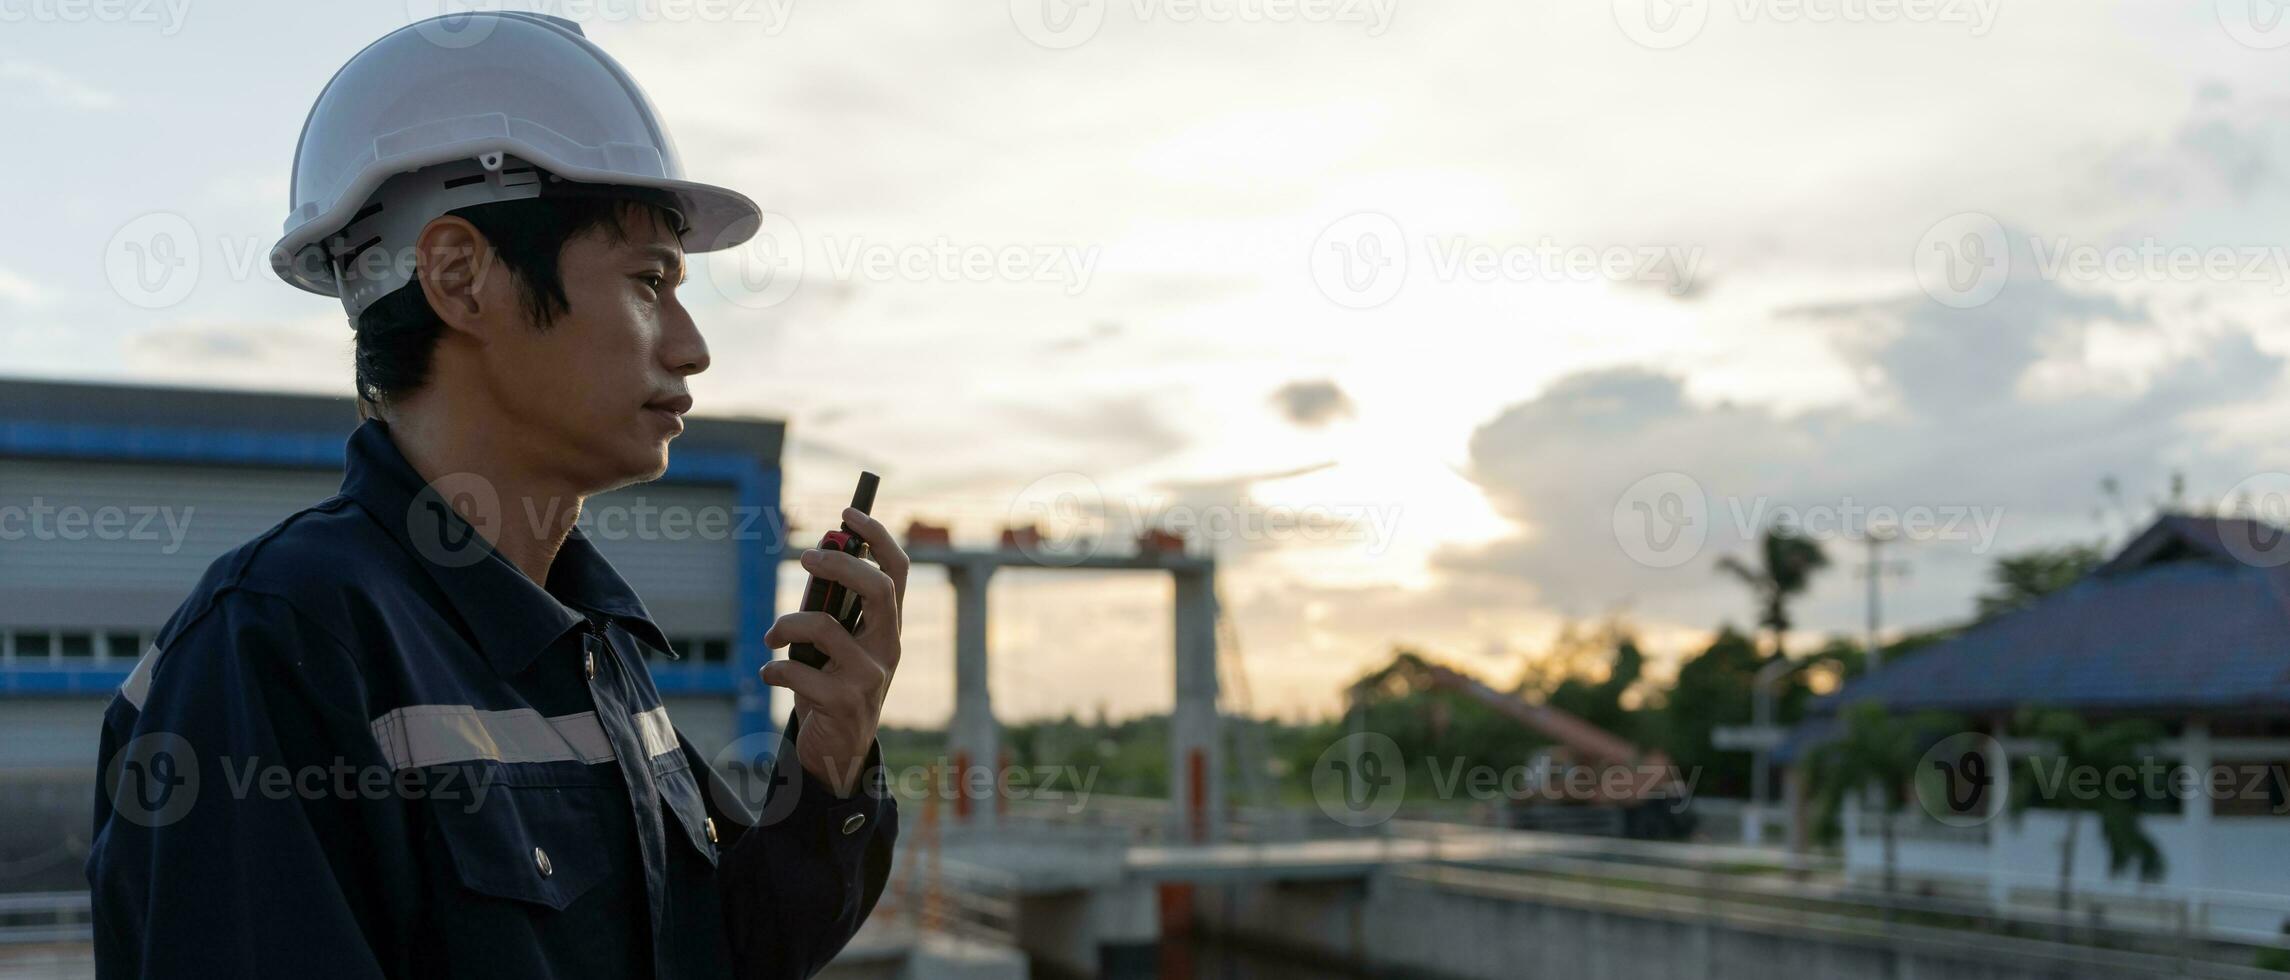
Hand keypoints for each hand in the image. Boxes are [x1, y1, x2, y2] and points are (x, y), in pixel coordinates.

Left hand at [761, 507, 905, 797]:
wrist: (837, 755)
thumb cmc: (830, 688)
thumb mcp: (832, 646)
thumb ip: (826, 606)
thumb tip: (816, 555)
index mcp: (887, 628)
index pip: (897, 571)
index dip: (877, 537)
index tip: (848, 511)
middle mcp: (888, 648)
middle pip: (878, 589)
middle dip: (839, 565)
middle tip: (805, 559)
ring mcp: (871, 677)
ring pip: (826, 628)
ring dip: (786, 625)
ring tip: (770, 638)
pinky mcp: (846, 704)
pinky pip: (800, 672)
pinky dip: (774, 668)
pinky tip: (769, 674)